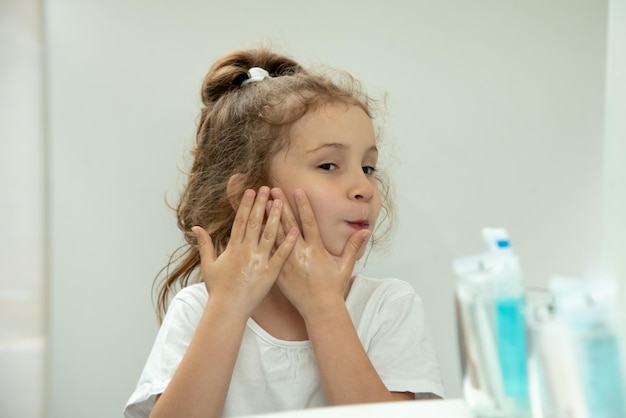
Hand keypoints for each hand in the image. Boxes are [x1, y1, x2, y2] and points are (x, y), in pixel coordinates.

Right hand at [192, 186, 297, 316]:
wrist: (228, 309)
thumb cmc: (218, 289)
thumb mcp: (208, 265)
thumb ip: (205, 244)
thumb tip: (196, 227)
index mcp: (233, 248)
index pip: (240, 221)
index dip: (246, 204)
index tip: (250, 191)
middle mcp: (246, 251)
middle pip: (255, 222)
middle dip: (261, 204)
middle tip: (267, 188)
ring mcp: (260, 261)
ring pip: (269, 234)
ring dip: (275, 216)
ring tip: (281, 201)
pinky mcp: (271, 272)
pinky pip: (281, 254)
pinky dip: (288, 241)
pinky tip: (295, 228)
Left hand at [269, 188, 370, 317]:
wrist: (319, 309)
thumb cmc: (333, 288)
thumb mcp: (345, 266)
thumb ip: (353, 246)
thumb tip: (366, 231)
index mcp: (316, 249)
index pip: (308, 222)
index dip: (303, 205)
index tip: (297, 190)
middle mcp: (300, 254)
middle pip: (288, 225)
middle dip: (281, 206)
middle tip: (273, 190)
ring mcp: (287, 263)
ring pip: (275, 236)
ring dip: (269, 219)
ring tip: (262, 204)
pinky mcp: (278, 272)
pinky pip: (269, 253)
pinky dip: (262, 240)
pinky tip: (256, 229)